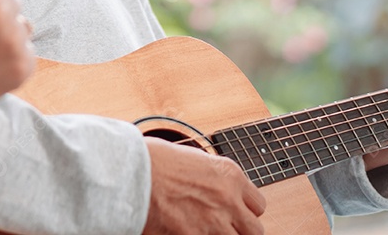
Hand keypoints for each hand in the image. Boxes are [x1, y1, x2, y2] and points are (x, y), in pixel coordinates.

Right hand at [144, 138, 265, 234]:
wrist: (129, 172)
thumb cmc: (151, 160)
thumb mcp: (189, 159)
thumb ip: (208, 178)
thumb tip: (208, 188)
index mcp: (228, 174)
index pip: (258, 204)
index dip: (244, 210)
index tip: (234, 212)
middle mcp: (228, 199)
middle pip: (255, 230)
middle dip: (240, 230)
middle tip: (222, 227)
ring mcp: (214, 222)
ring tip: (203, 230)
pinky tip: (183, 231)